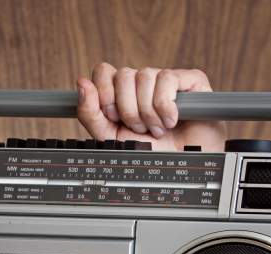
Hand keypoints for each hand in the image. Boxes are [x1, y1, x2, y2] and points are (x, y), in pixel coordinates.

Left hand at [76, 63, 225, 151]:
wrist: (181, 165)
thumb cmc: (148, 152)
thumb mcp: (109, 137)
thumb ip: (90, 113)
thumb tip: (81, 82)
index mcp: (121, 92)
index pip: (103, 71)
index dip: (104, 94)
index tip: (114, 117)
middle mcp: (141, 82)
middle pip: (122, 75)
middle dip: (128, 109)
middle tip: (139, 128)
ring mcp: (165, 79)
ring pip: (144, 76)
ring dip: (148, 112)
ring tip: (157, 129)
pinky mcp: (189, 79)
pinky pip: (167, 79)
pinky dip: (165, 106)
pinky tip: (171, 121)